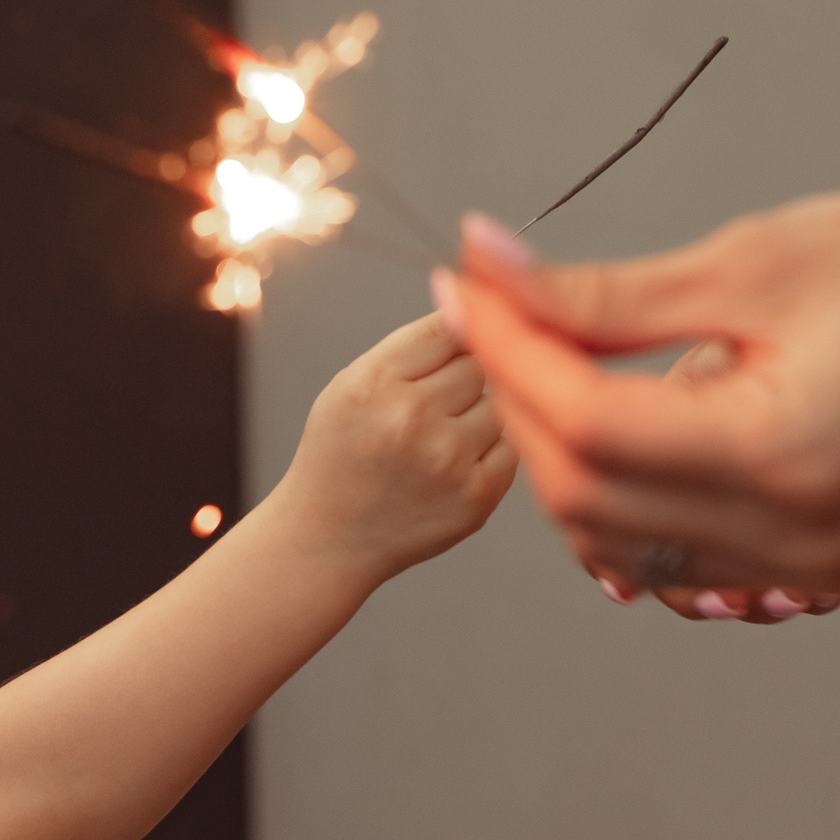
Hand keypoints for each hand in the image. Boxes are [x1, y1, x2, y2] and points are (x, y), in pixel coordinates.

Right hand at [260, 311, 517, 582]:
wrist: (327, 537)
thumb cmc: (341, 453)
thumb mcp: (351, 385)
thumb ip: (411, 347)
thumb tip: (478, 301)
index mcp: (373, 382)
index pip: (449, 326)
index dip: (460, 327)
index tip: (458, 337)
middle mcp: (410, 418)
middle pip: (479, 362)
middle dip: (464, 376)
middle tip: (435, 404)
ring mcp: (447, 460)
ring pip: (500, 402)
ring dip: (481, 413)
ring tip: (440, 438)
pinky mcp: (476, 497)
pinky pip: (512, 446)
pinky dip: (493, 450)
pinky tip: (456, 463)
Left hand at [444, 173, 839, 598]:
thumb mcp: (751, 257)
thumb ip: (606, 293)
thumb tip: (487, 271)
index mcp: (782, 452)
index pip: (587, 422)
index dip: (507, 353)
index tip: (459, 286)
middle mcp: (793, 534)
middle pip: (585, 497)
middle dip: (521, 405)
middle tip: (498, 318)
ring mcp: (806, 569)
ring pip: (617, 542)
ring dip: (564, 458)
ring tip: (559, 362)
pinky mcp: (815, 572)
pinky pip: (677, 562)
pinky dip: (627, 507)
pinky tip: (625, 433)